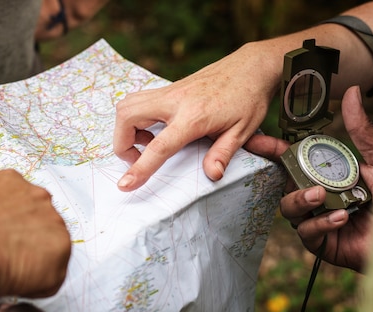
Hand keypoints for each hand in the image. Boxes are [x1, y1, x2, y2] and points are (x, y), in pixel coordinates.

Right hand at [113, 42, 278, 190]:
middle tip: (138, 157)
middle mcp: (175, 101)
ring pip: (127, 105)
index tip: (125, 184)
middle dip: (121, 143)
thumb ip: (223, 154)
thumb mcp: (242, 131)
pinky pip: (138, 101)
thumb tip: (212, 175)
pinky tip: (154, 129)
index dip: (139, 167)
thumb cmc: (249, 98)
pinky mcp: (168, 89)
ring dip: (126, 129)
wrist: (251, 66)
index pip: (159, 146)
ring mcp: (169, 91)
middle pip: (127, 116)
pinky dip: (134, 118)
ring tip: (147, 143)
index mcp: (193, 116)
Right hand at [244, 86, 372, 271]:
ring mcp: (318, 220)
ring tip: (321, 197)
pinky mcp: (322, 243)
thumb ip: (361, 130)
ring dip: (301, 201)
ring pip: (289, 209)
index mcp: (327, 174)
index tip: (254, 141)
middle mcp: (319, 196)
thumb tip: (351, 93)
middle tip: (305, 179)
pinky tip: (341, 218)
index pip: (292, 160)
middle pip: (284, 185)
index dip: (272, 150)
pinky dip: (320, 223)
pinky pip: (306, 232)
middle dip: (287, 181)